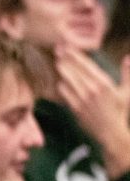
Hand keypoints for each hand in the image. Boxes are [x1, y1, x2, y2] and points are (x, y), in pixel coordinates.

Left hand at [54, 46, 129, 177]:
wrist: (111, 133)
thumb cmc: (119, 112)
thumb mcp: (127, 93)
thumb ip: (127, 74)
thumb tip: (128, 57)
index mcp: (105, 84)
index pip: (87, 65)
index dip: (76, 55)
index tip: (68, 47)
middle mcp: (93, 90)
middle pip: (76, 70)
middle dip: (66, 58)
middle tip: (57, 49)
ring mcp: (83, 99)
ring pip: (69, 79)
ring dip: (62, 70)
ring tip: (57, 61)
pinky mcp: (76, 108)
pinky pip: (65, 93)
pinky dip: (62, 85)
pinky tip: (59, 80)